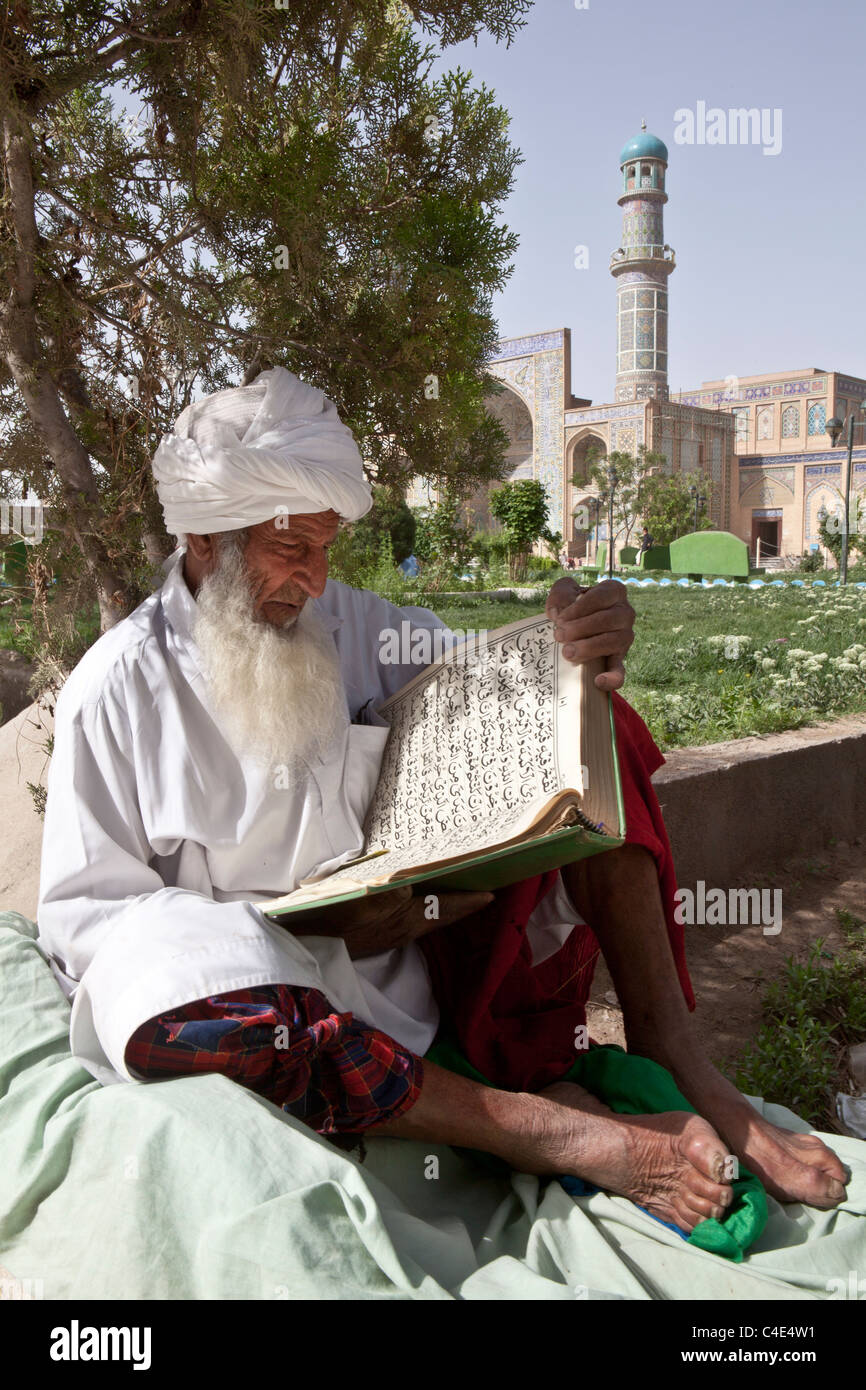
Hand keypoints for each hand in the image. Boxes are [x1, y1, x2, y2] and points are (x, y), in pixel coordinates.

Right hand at [291, 884, 494, 958]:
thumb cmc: (322, 916)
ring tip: (465, 898)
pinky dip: (429, 913)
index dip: (465, 902)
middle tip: (487, 894)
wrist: (300, 941)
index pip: (440, 908)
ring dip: (448, 910)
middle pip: (440, 916)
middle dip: (463, 906)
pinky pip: (415, 923)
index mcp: (398, 920)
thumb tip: (407, 887)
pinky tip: (427, 906)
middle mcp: (401, 930)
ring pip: (428, 920)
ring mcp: (391, 934)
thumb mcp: (347, 902)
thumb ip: (378, 897)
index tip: (490, 894)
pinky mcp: (380, 936)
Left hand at [545, 576, 634, 690]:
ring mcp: (625, 637)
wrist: (576, 626)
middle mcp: (625, 613)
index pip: (602, 596)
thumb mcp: (565, 592)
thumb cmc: (572, 605)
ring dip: (590, 648)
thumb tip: (557, 612)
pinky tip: (598, 681)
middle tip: (559, 635)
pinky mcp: (619, 659)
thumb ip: (560, 593)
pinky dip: (613, 678)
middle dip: (581, 628)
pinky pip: (621, 670)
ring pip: (615, 642)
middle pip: (609, 619)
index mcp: (614, 592)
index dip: (580, 608)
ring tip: (567, 652)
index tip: (560, 619)